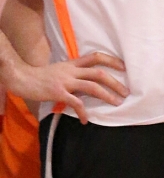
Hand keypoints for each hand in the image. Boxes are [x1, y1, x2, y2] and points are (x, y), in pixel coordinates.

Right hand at [10, 52, 126, 120]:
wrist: (22, 78)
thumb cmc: (41, 77)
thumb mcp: (60, 70)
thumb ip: (74, 73)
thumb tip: (89, 82)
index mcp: (72, 64)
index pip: (95, 57)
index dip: (111, 60)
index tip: (124, 67)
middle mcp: (71, 71)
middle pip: (99, 73)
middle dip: (115, 82)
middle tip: (126, 92)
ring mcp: (65, 81)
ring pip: (92, 86)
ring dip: (107, 95)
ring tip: (117, 103)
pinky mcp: (58, 92)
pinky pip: (75, 102)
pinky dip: (82, 112)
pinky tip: (85, 120)